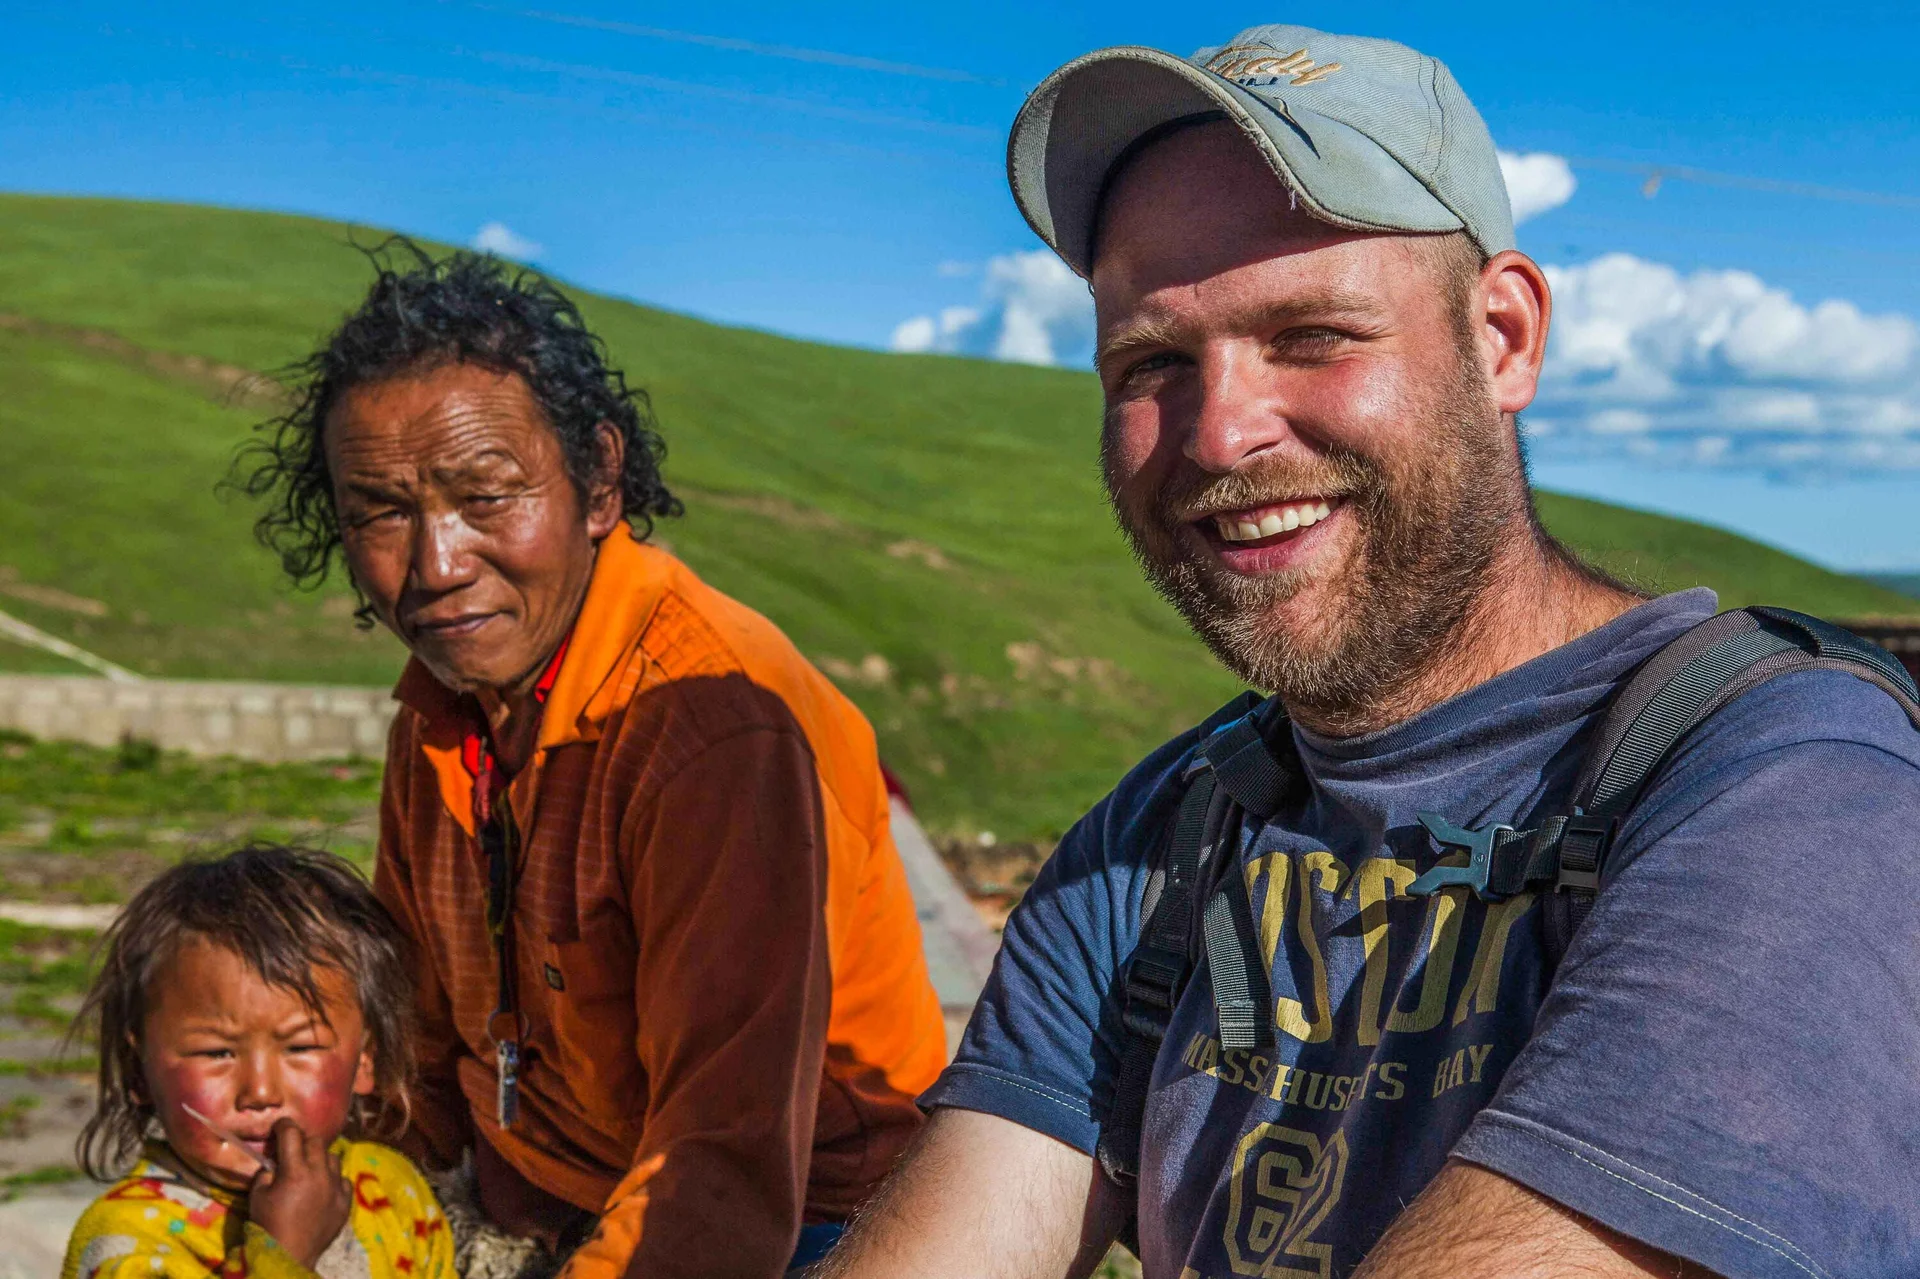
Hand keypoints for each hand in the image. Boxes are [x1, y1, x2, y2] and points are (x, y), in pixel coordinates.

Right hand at [247, 1117, 352, 1267]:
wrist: (289, 1255)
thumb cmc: (268, 1225)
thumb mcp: (258, 1196)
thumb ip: (266, 1173)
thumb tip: (274, 1163)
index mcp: (295, 1171)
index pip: (292, 1134)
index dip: (284, 1126)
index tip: (280, 1127)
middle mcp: (320, 1174)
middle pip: (316, 1141)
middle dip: (303, 1141)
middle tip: (293, 1150)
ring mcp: (336, 1187)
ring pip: (333, 1158)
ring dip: (320, 1160)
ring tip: (309, 1170)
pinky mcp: (345, 1201)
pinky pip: (343, 1180)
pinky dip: (333, 1180)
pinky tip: (323, 1188)